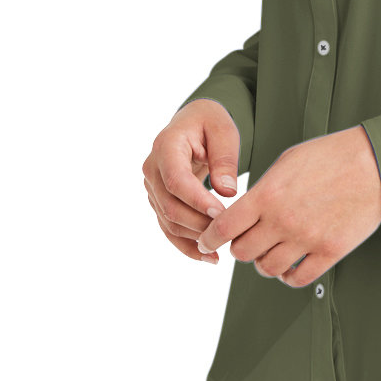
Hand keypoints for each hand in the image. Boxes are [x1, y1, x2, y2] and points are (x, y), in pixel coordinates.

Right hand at [143, 99, 240, 265]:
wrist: (192, 123)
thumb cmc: (210, 123)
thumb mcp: (223, 130)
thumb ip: (225, 158)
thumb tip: (227, 193)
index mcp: (166, 146)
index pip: (176, 180)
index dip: (197, 201)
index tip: (222, 214)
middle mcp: (152, 169)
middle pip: (170, 206)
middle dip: (199, 224)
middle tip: (228, 234)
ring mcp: (152, 187)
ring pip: (168, 221)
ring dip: (193, 239)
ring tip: (220, 252)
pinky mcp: (158, 201)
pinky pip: (168, 228)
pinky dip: (186, 245)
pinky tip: (208, 257)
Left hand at [193, 125, 380, 287]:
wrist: (375, 164)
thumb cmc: (331, 156)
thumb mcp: (288, 162)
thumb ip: (262, 190)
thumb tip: (243, 210)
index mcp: (268, 195)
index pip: (223, 228)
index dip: (209, 237)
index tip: (207, 240)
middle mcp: (283, 220)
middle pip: (242, 252)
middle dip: (241, 247)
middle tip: (248, 240)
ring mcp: (307, 239)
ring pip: (267, 268)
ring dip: (264, 262)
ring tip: (272, 251)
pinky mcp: (330, 252)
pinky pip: (297, 279)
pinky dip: (288, 276)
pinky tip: (291, 264)